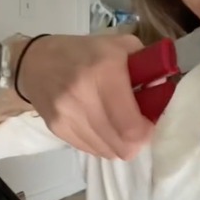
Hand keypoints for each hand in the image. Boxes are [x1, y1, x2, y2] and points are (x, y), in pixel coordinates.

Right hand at [18, 34, 153, 159]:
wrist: (35, 62)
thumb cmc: (84, 52)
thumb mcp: (120, 46)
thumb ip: (147, 66)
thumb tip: (164, 89)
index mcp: (104, 71)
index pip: (132, 126)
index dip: (147, 131)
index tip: (150, 121)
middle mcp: (83, 96)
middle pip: (122, 146)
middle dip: (136, 140)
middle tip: (138, 126)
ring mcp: (68, 116)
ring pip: (108, 152)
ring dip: (120, 143)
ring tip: (119, 123)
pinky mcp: (58, 130)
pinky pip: (92, 151)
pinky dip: (103, 143)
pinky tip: (102, 125)